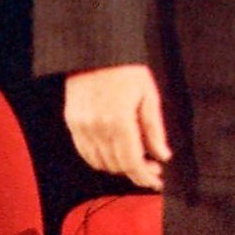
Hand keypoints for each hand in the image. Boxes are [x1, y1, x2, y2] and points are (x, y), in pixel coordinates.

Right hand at [62, 64, 170, 188]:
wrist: (97, 51)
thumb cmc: (128, 70)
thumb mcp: (149, 95)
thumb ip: (154, 129)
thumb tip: (163, 156)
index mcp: (119, 121)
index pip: (131, 162)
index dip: (144, 177)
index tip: (157, 183)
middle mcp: (96, 128)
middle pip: (115, 165)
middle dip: (136, 172)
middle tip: (153, 168)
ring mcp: (80, 126)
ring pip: (99, 162)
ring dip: (118, 167)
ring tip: (136, 160)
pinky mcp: (71, 122)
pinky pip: (85, 152)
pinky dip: (100, 159)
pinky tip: (115, 153)